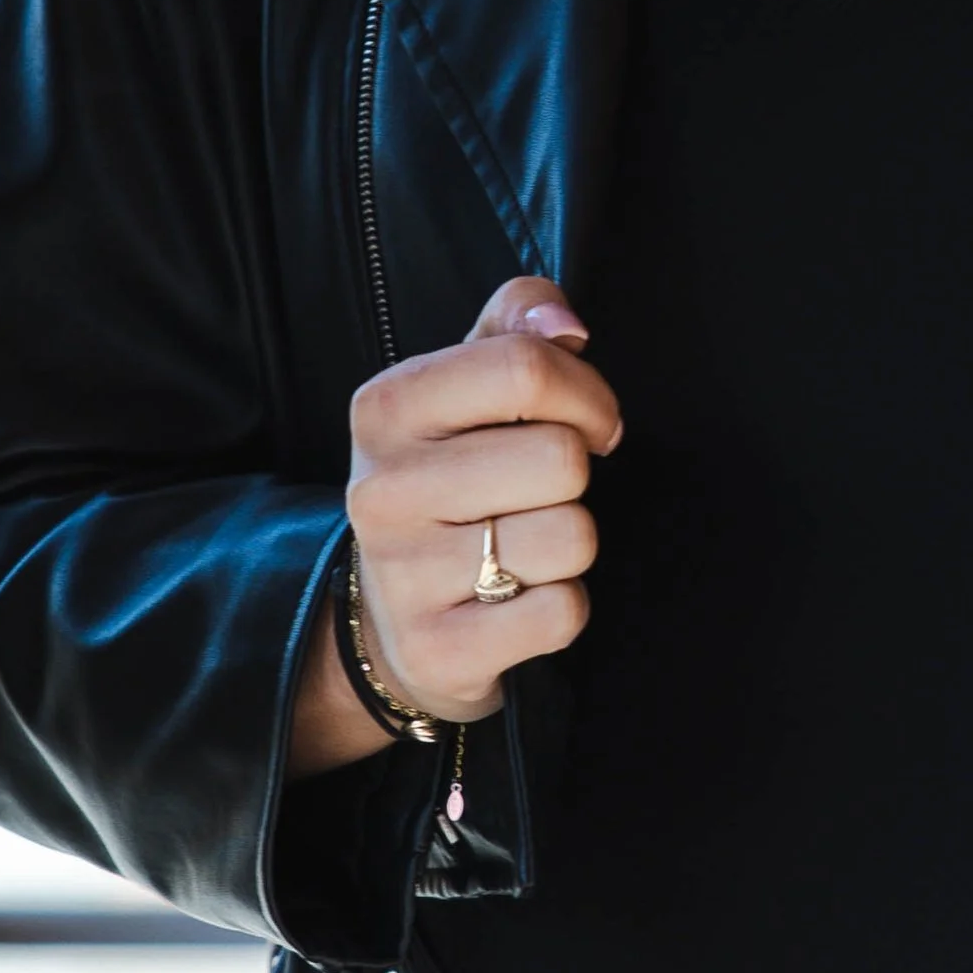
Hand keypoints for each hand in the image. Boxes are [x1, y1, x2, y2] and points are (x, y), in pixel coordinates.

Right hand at [287, 276, 619, 774]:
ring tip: (523, 544)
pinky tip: (518, 599)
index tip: (589, 421)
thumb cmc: (449, 477)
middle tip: (544, 492)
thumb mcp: (464, 384)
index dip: (585, 393)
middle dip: (577, 477)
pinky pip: (562, 612)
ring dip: (570, 542)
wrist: (390, 620)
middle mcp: (383, 488)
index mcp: (387, 406)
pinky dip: (561, 606)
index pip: (524, 367)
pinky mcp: (439, 650)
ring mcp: (404, 575)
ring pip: (570, 536)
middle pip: (559, 458)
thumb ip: (516, 322)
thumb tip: (566, 324)